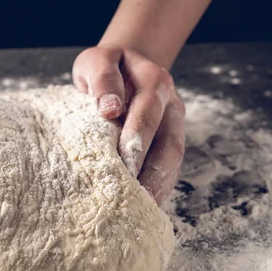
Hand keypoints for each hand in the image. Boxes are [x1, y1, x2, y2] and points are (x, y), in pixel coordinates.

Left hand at [73, 46, 185, 204]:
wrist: (126, 64)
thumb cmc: (106, 67)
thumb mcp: (97, 61)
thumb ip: (102, 79)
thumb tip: (109, 110)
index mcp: (154, 81)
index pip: (148, 113)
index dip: (137, 140)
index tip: (124, 165)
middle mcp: (170, 104)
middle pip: (168, 142)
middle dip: (153, 173)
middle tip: (135, 198)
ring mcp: (174, 124)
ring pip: (174, 159)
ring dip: (160, 185)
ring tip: (143, 210)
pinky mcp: (170, 140)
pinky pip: (170, 166)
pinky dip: (160, 186)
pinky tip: (145, 205)